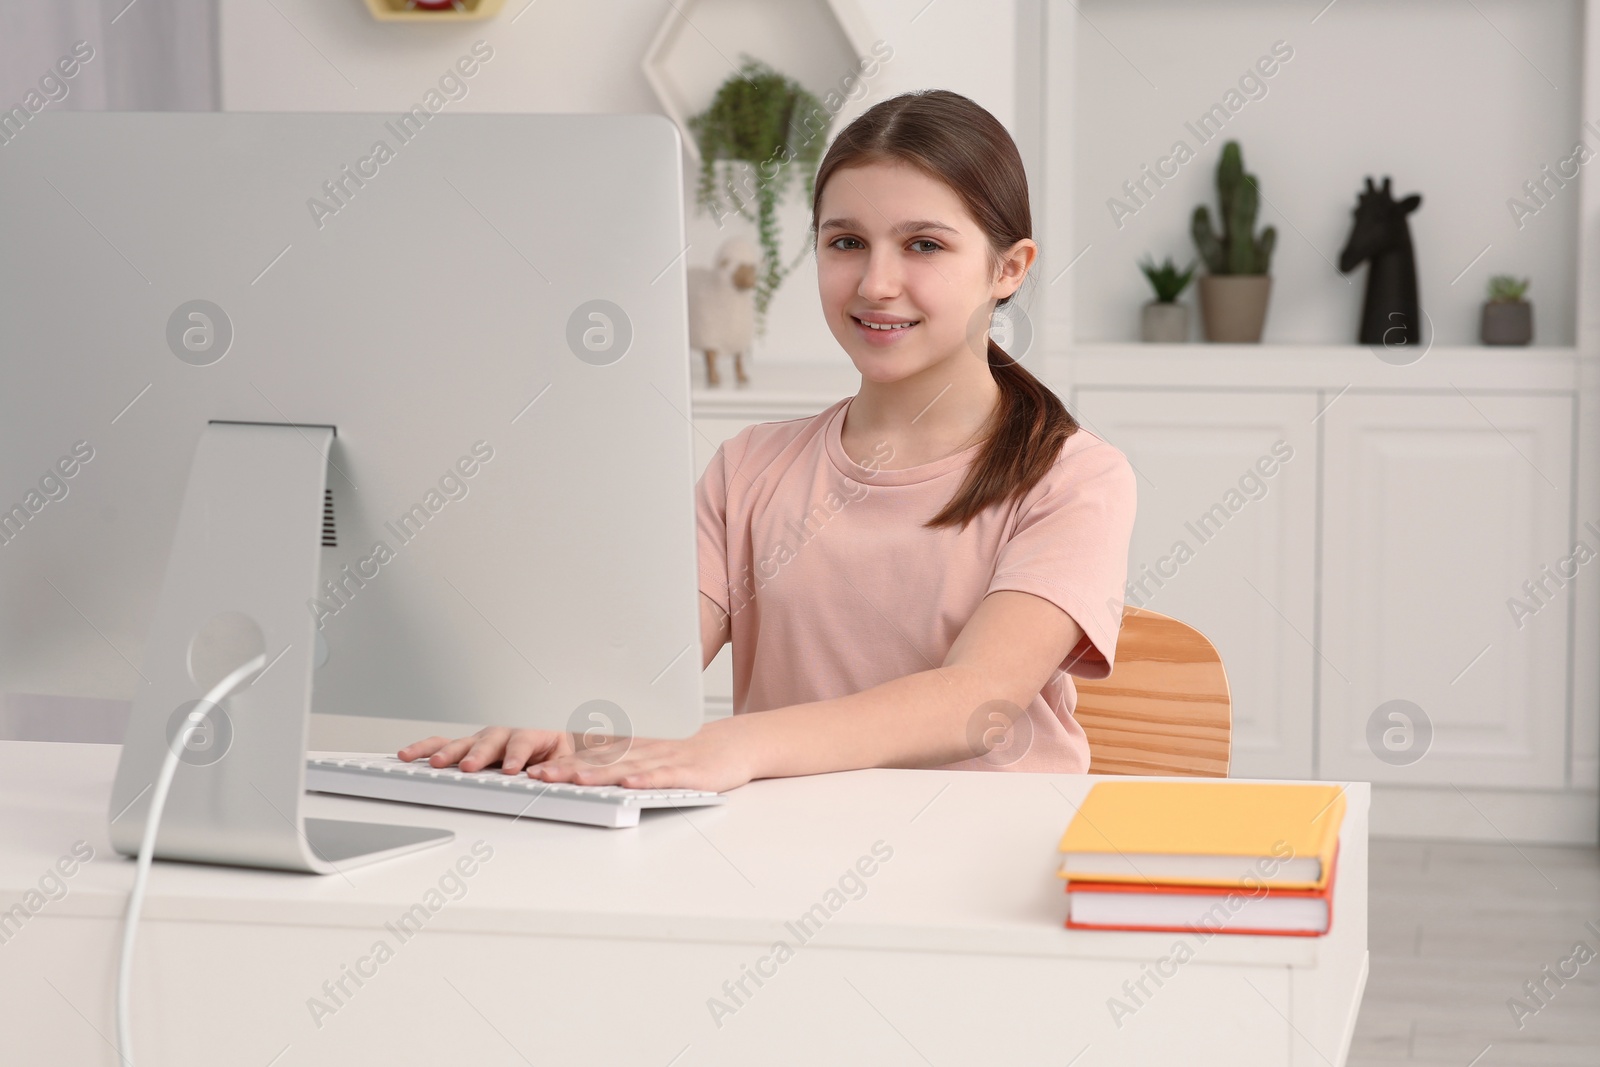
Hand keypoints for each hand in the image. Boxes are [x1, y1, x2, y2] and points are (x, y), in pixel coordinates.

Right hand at [399, 725, 574, 773]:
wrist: (551, 744)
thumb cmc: (555, 753)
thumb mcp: (564, 760)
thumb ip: (557, 767)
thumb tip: (546, 776)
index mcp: (530, 735)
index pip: (522, 743)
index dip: (515, 756)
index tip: (510, 770)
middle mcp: (502, 735)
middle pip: (487, 742)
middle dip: (477, 755)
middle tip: (468, 766)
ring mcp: (482, 740)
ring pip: (461, 743)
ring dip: (446, 753)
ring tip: (432, 762)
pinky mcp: (467, 747)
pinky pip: (443, 745)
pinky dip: (425, 749)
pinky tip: (407, 755)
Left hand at [527, 715, 757, 793]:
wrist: (734, 745)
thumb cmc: (692, 754)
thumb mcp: (653, 755)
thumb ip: (623, 760)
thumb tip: (587, 767)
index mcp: (635, 750)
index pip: (593, 758)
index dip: (563, 764)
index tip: (535, 771)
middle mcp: (645, 753)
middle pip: (602, 762)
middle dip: (569, 769)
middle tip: (541, 777)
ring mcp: (666, 762)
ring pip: (628, 768)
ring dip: (600, 773)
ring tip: (574, 779)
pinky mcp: (688, 774)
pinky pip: (664, 777)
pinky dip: (646, 779)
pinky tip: (629, 783)